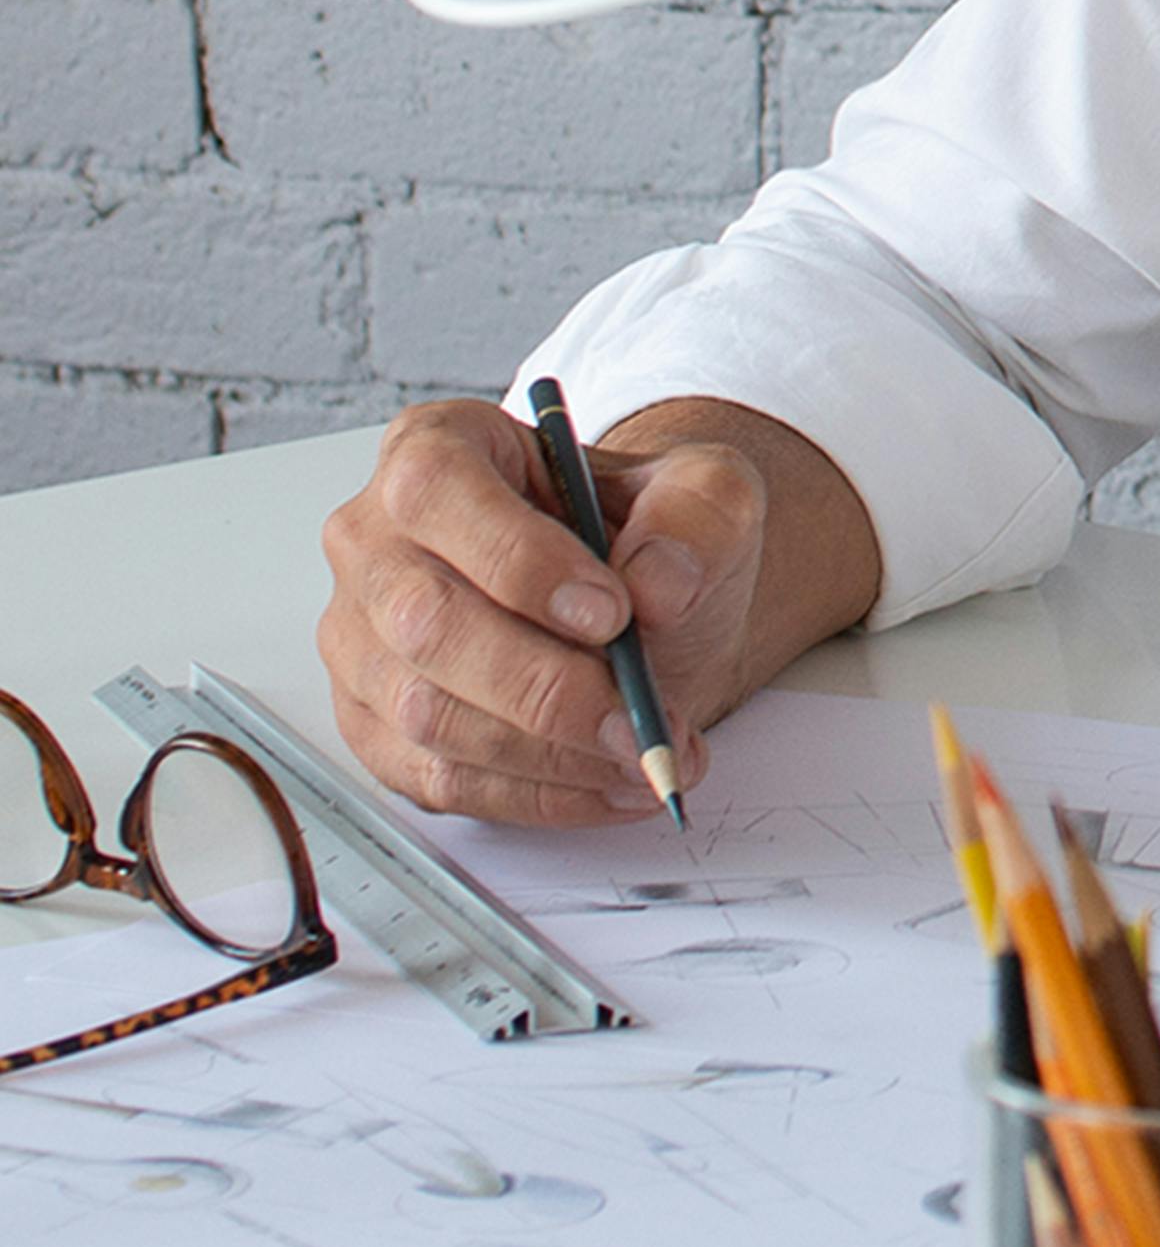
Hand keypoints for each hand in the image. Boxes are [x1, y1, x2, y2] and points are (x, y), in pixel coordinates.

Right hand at [319, 400, 766, 824]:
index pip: (437, 492)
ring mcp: (364, 639)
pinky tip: (610, 786)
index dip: (519, 560)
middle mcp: (376, 541)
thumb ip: (698, 516)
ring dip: (550, 755)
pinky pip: (439, 778)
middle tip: (640, 721)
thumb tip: (658, 583)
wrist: (646, 607)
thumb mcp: (707, 493)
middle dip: (545, 687)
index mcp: (437, 449)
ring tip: (647, 755)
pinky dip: (536, 797)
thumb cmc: (649, 537)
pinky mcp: (378, 725)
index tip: (612, 614)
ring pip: (428, 714)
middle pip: (426, 622)